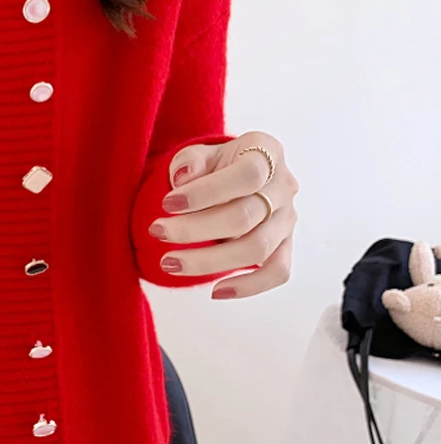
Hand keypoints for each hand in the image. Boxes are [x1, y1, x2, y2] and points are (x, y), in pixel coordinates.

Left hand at [146, 130, 298, 298]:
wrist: (228, 177)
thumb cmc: (212, 165)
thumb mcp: (197, 153)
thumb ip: (191, 161)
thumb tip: (184, 178)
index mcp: (266, 152)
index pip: (247, 175)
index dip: (206, 192)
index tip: (167, 203)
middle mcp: (283, 186)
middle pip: (244, 216)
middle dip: (194, 228)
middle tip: (156, 232)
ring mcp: (287, 219)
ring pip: (256, 248)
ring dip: (208, 260)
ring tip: (169, 263)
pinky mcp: (285, 246)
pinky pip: (277, 272)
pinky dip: (249, 286)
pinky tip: (215, 291)